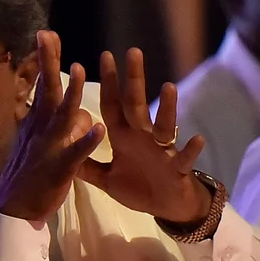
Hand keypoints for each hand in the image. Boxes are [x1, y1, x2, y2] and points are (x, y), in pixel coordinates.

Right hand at [0, 30, 105, 220]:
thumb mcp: (42, 145)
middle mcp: (41, 130)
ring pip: (62, 116)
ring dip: (71, 93)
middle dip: (49, 62)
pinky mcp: (60, 168)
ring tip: (80, 71)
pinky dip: (86, 140)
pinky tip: (98, 130)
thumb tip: (80, 112)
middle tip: (49, 35)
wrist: (14, 209)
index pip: (42, 85)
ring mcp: (49, 148)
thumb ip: (62, 127)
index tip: (47, 34)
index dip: (45, 60)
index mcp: (37, 123)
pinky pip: (76, 152)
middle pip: (47, 90)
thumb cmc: (30, 176)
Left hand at [77, 48, 211, 223]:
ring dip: (166, 108)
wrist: (166, 207)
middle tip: (132, 53)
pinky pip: (184, 158)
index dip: (108, 83)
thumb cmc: (138, 187)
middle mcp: (143, 137)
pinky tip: (198, 139)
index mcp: (123, 136)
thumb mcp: (105, 178)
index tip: (104, 56)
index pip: (113, 105)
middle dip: (133, 80)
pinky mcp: (177, 169)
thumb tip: (62, 152)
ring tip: (168, 87)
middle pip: (136, 105)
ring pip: (164, 126)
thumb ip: (86, 165)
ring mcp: (162, 151)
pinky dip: (191, 150)